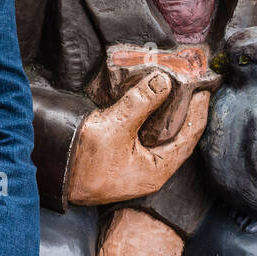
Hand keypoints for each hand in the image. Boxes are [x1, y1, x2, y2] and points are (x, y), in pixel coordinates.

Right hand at [67, 73, 210, 203]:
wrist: (53, 174)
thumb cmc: (84, 159)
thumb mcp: (114, 127)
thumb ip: (141, 102)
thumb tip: (164, 81)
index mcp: (157, 170)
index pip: (188, 137)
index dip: (198, 112)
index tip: (203, 90)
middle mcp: (150, 171)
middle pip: (175, 137)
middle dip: (182, 111)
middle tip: (189, 86)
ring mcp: (135, 167)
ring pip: (158, 136)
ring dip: (163, 114)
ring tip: (169, 90)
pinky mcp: (121, 160)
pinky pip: (142, 137)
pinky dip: (147, 119)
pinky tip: (145, 104)